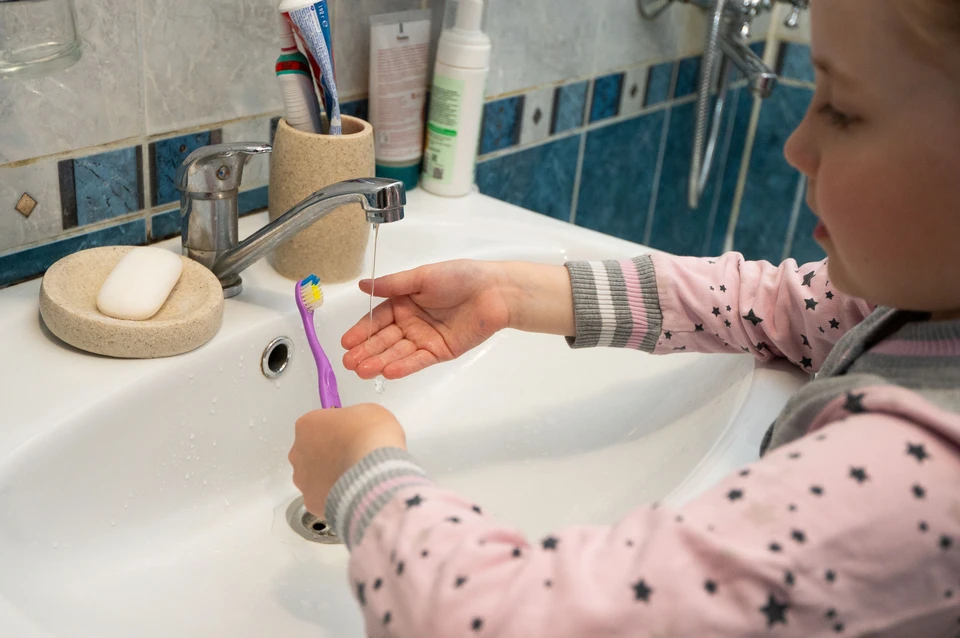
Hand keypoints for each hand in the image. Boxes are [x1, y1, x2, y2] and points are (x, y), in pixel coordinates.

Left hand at [289, 404, 405, 515]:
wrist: (374, 473)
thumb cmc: (371, 440)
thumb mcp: (370, 412)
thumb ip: (355, 419)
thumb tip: (360, 426)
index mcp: (308, 425)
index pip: (316, 425)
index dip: (335, 430)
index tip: (348, 434)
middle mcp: (299, 452)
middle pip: (311, 452)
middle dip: (329, 455)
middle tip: (352, 455)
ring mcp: (303, 479)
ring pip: (314, 477)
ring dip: (330, 476)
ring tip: (355, 476)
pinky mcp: (312, 502)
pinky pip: (323, 498)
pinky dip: (336, 496)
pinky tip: (353, 492)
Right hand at [342, 260, 511, 379]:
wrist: (494, 292)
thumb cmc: (460, 277)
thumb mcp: (421, 276)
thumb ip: (392, 285)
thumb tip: (363, 284)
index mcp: (404, 302)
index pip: (377, 319)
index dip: (362, 331)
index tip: (346, 343)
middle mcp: (411, 322)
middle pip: (384, 339)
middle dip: (366, 351)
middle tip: (348, 363)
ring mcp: (424, 338)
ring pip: (398, 352)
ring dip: (379, 362)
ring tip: (361, 370)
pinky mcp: (439, 352)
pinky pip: (418, 360)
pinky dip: (404, 366)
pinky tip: (388, 371)